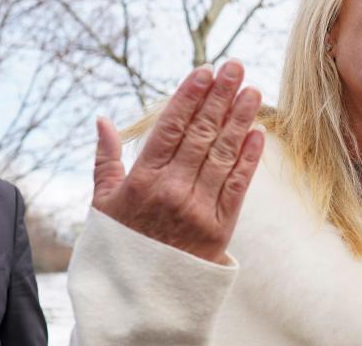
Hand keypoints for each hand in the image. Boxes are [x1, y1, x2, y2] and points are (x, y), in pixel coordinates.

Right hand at [92, 61, 264, 263]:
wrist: (143, 294)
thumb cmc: (122, 241)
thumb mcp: (103, 203)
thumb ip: (105, 159)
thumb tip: (103, 120)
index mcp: (141, 181)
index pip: (170, 129)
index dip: (190, 97)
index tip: (206, 71)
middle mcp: (171, 191)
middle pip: (200, 135)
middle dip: (219, 97)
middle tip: (236, 67)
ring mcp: (197, 209)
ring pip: (222, 155)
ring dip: (240, 120)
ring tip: (252, 90)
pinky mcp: (220, 226)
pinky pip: (238, 186)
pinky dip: (249, 158)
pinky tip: (258, 132)